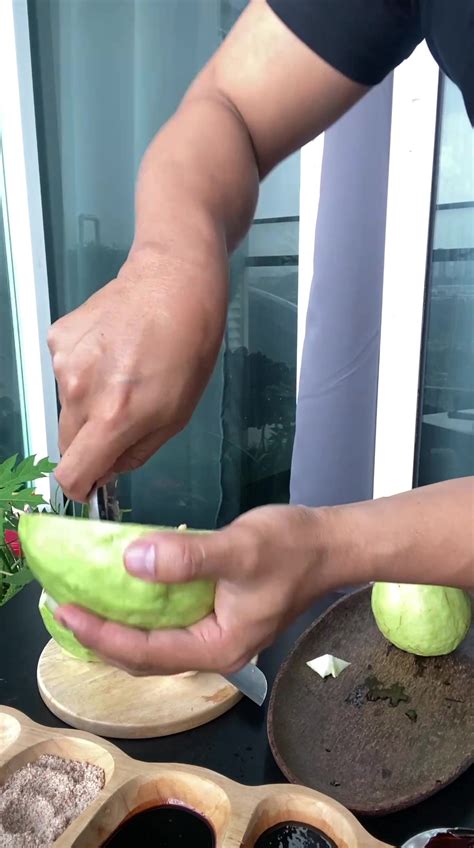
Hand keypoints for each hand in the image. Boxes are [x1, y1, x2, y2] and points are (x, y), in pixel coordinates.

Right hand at [48, 243, 226, 501]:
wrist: (174, 281)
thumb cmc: (189, 351)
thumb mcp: (177, 416)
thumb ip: (135, 453)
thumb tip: (105, 471)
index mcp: (114, 416)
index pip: (71, 474)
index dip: (82, 486)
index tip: (93, 483)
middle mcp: (78, 391)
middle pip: (66, 443)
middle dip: (90, 445)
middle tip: (121, 422)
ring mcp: (63, 361)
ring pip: (66, 408)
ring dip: (88, 405)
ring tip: (123, 374)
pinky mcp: (58, 337)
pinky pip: (64, 374)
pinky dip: (84, 373)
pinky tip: (111, 350)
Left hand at [54, 505, 329, 675]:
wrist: (331, 544)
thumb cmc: (290, 547)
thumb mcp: (238, 550)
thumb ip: (186, 559)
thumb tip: (130, 562)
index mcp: (219, 648)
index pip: (145, 652)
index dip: (101, 634)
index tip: (65, 610)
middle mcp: (215, 652)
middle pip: (145, 656)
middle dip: (102, 637)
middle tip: (64, 609)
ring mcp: (219, 637)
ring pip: (156, 643)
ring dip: (120, 627)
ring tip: (85, 605)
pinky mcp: (220, 618)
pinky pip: (170, 625)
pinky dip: (142, 613)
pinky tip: (126, 591)